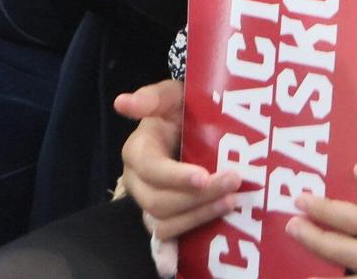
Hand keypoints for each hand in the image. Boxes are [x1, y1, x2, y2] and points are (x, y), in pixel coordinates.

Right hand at [117, 79, 243, 259]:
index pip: (151, 169)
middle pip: (159, 201)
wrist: (194, 121)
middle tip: (234, 183)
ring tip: (231, 202)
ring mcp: (150, 202)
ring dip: (198, 216)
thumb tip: (122, 102)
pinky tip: (172, 267)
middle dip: (197, 197)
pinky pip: (162, 240)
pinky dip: (167, 254)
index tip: (205, 176)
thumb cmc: (183, 107)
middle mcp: (139, 181)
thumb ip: (153, 97)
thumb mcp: (173, 95)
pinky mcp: (164, 217)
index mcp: (138, 151)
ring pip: (164, 222)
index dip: (176, 176)